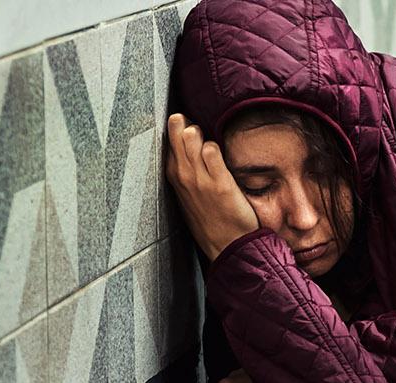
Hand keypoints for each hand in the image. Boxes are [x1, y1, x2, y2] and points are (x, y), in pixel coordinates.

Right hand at [165, 113, 260, 260]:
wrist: (227, 246)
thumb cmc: (210, 220)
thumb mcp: (188, 195)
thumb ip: (187, 170)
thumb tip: (189, 147)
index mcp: (175, 177)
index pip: (168, 141)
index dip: (177, 127)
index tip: (184, 123)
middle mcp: (184, 176)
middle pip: (178, 134)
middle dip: (183, 123)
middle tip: (191, 124)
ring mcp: (201, 180)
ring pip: (192, 139)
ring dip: (197, 132)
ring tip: (201, 135)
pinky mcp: (221, 184)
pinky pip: (212, 153)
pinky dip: (213, 147)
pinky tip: (214, 148)